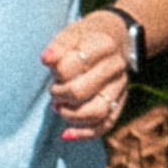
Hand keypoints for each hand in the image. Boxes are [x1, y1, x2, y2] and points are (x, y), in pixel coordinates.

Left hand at [41, 7, 134, 139]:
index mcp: (104, 45)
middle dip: (60, 95)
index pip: (74, 65)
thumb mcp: (71, 33)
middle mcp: (116, 67)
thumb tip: (46, 59)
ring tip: (58, 108)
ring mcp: (120, 87)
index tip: (53, 69)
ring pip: (97, 112)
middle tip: (54, 91)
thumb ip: (58, 46)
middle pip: (83, 91)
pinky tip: (66, 135)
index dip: (57, 72)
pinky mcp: (120, 102)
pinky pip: (106, 124)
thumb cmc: (86, 38)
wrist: (115, 38)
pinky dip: (85, 133)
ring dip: (71, 115)